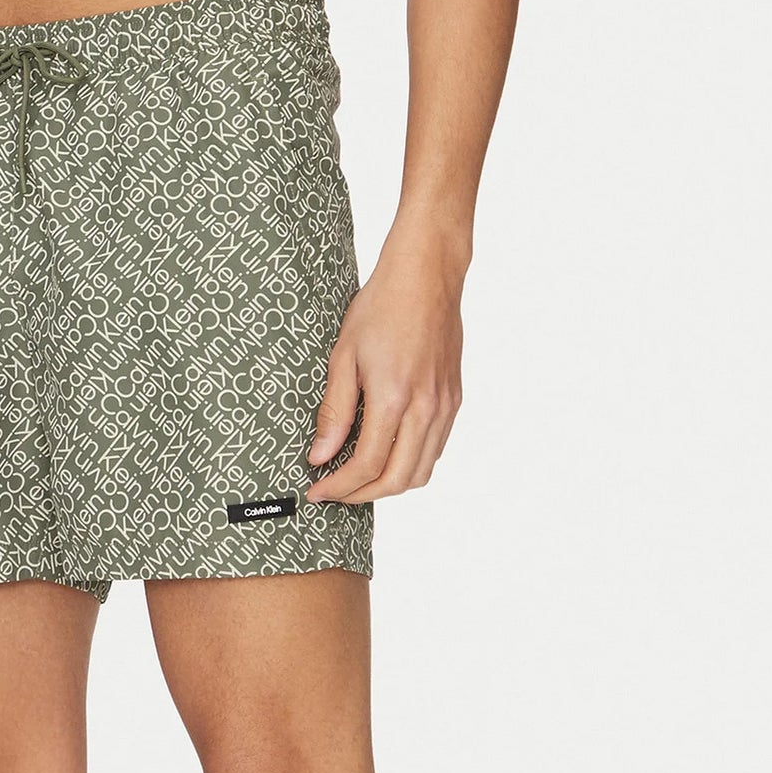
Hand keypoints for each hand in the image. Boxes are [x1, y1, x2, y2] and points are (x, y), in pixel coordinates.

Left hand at [305, 232, 464, 502]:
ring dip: (388, 484)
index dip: (340, 487)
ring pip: (421, 472)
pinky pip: (434, 449)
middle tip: (334, 492)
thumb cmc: (381, 307)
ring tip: (357, 477)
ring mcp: (445, 407)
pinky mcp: (454, 400)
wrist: (426, 277)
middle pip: (397, 480)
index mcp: (394, 398)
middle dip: (362, 494)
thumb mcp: (344, 355)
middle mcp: (426, 409)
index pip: (367, 465)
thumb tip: (321, 456)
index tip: (317, 490)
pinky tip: (387, 452)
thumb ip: (334, 411)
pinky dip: (410, 463)